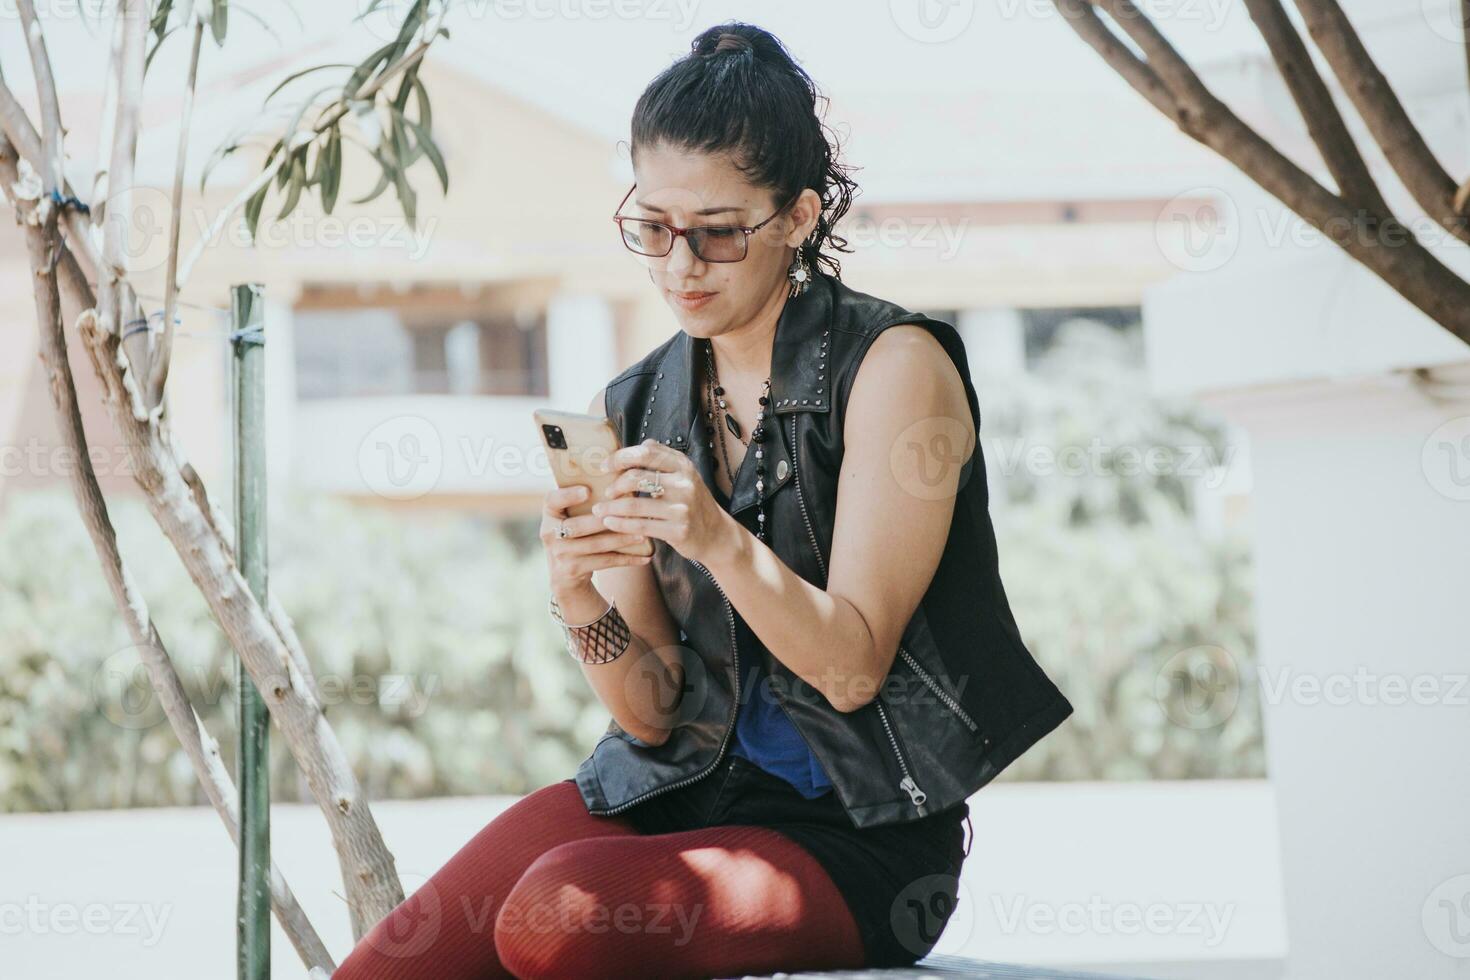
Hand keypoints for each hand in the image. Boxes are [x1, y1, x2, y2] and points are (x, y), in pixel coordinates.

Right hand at [540, 485, 652, 598]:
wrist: (565, 575)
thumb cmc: (578, 535)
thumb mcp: (573, 518)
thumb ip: (587, 503)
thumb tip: (623, 481)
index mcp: (550, 514)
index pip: (552, 500)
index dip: (567, 496)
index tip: (586, 491)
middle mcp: (549, 534)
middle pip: (578, 526)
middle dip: (605, 520)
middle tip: (629, 513)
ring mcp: (559, 554)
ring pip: (595, 545)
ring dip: (621, 539)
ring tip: (643, 535)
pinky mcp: (572, 570)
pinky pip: (603, 562)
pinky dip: (626, 559)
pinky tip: (644, 557)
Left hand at [592, 438, 736, 565]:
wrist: (716, 534)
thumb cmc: (693, 502)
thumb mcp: (685, 476)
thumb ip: (664, 459)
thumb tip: (643, 442)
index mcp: (683, 466)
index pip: (646, 452)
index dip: (621, 457)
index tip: (605, 466)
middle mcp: (684, 484)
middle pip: (636, 477)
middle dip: (614, 484)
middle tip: (605, 491)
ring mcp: (682, 508)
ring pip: (634, 504)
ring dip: (610, 507)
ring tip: (598, 510)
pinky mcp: (678, 530)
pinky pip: (640, 525)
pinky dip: (620, 524)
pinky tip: (609, 522)